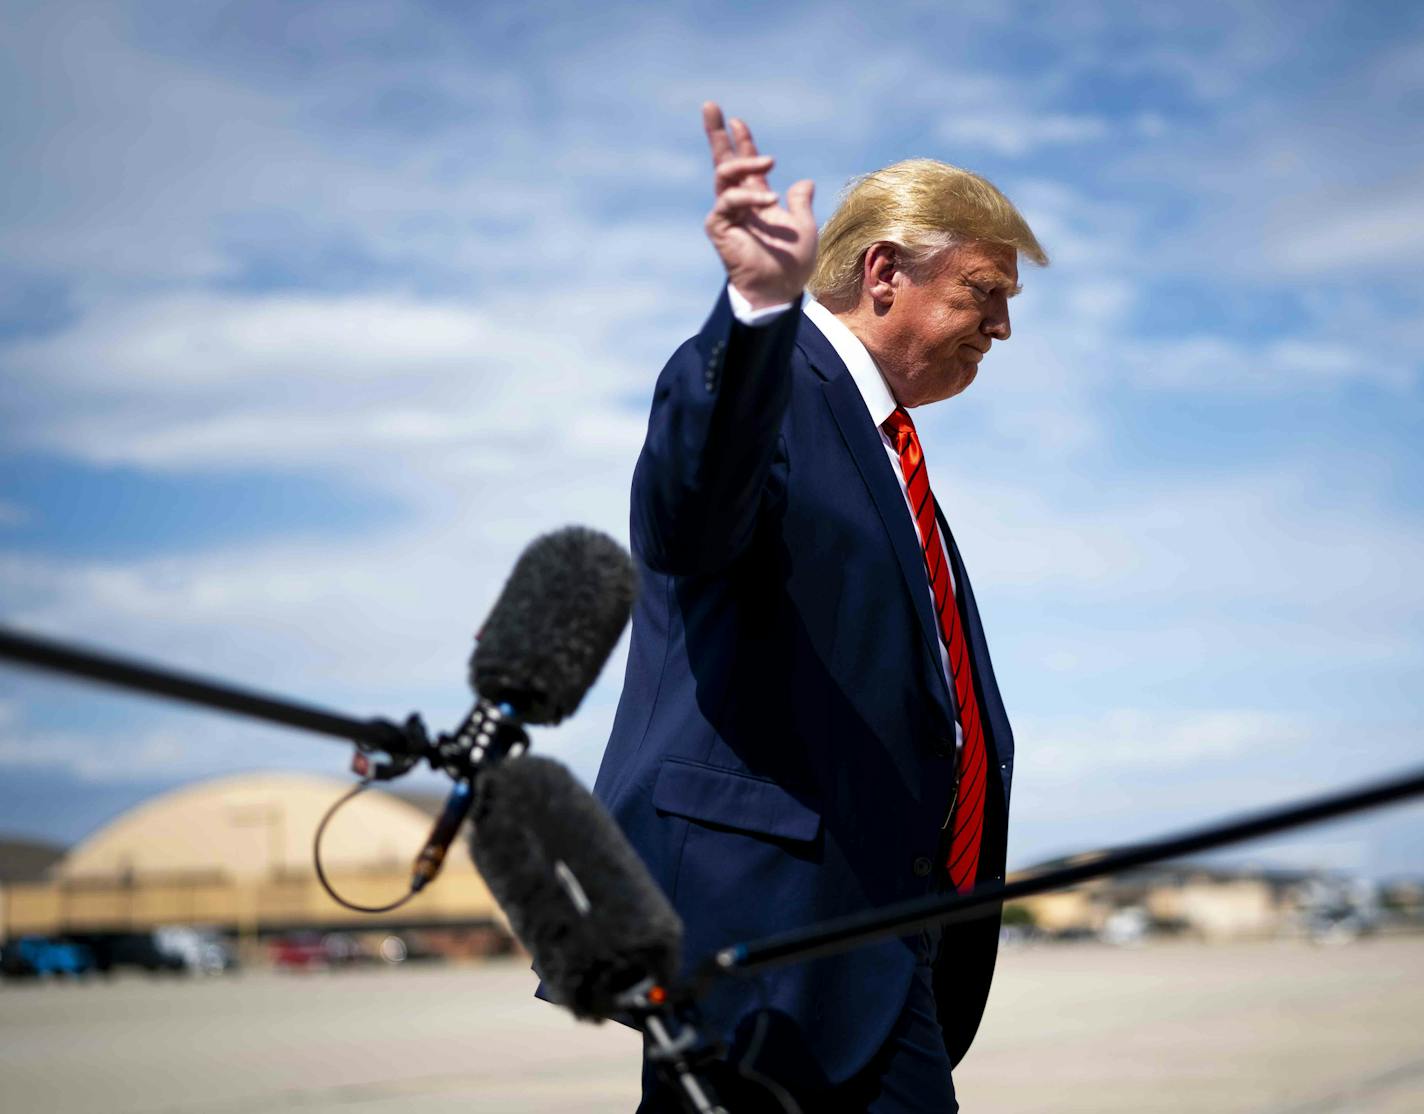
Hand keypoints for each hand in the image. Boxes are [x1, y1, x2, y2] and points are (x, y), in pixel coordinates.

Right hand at [701, 102, 815, 308]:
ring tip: (769, 160)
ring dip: (745, 162)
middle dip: (716, 134)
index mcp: (757, 200)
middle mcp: (739, 204)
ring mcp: (727, 214)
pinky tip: (769, 201)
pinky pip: (728, 201)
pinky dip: (747, 197)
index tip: (736, 120)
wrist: (780, 290)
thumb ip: (800, 202)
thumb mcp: (804, 226)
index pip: (746, 166)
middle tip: (711, 106)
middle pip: (723, 162)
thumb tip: (804, 182)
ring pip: (725, 176)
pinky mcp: (719, 228)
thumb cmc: (792, 264)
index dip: (742, 142)